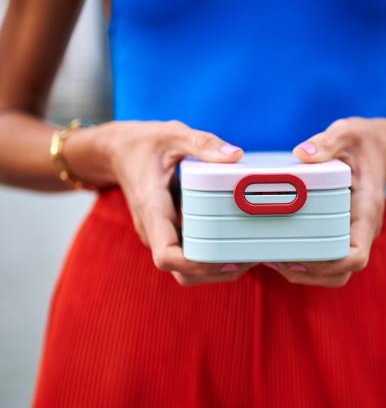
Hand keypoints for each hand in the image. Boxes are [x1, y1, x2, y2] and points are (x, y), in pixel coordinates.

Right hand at [67, 120, 251, 285]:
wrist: (116, 152)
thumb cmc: (142, 144)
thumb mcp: (172, 134)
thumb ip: (203, 144)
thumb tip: (235, 156)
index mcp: (152, 208)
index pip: (166, 255)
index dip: (195, 265)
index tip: (224, 257)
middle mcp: (152, 228)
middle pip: (179, 271)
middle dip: (212, 272)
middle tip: (246, 258)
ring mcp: (158, 233)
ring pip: (183, 269)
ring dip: (212, 270)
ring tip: (244, 255)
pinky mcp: (166, 231)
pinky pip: (185, 255)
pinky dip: (207, 259)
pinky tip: (231, 245)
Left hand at [271, 118, 385, 287]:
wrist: (379, 148)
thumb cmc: (365, 142)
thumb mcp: (347, 133)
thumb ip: (326, 142)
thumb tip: (302, 155)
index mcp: (366, 210)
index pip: (356, 255)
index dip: (329, 265)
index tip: (300, 257)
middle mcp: (361, 227)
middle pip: (341, 272)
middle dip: (310, 273)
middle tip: (277, 260)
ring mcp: (352, 231)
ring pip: (334, 270)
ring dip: (306, 272)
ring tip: (275, 259)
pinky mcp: (341, 230)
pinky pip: (327, 256)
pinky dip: (306, 261)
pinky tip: (282, 248)